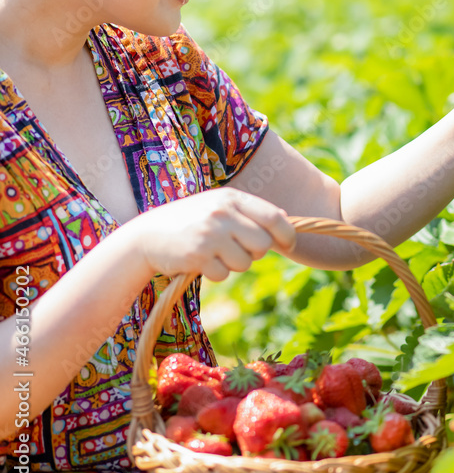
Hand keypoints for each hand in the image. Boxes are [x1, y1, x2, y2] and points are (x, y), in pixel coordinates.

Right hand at [123, 189, 296, 281]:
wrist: (146, 236)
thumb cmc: (190, 221)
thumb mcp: (218, 206)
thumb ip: (249, 211)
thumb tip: (285, 217)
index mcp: (231, 198)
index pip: (274, 217)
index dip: (288, 234)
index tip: (289, 244)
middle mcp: (222, 213)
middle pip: (263, 245)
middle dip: (255, 253)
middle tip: (237, 250)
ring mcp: (210, 234)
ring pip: (245, 263)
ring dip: (234, 265)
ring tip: (214, 254)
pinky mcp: (198, 255)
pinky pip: (224, 274)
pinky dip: (216, 273)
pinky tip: (200, 262)